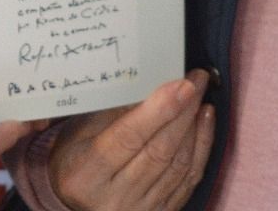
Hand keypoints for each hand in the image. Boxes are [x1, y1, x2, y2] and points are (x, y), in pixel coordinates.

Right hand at [48, 72, 214, 210]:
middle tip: (196, 80)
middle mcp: (115, 197)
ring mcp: (139, 210)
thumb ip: (112, 112)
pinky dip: (201, 148)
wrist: (74, 203)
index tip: (181, 84)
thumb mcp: (78, 132)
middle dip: (183, 111)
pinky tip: (204, 122)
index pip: (129, 137)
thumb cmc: (74, 158)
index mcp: (87, 173)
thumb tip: (151, 84)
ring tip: (200, 96)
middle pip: (159, 151)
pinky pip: (188, 180)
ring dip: (195, 127)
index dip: (158, 110)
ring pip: (178, 165)